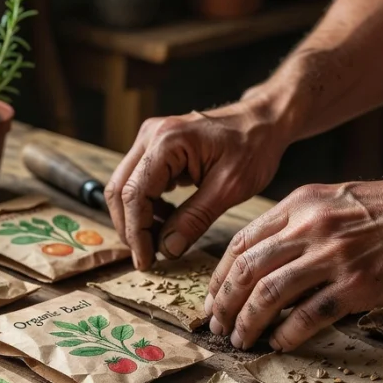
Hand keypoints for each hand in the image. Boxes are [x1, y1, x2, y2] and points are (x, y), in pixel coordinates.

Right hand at [105, 100, 295, 269]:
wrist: (263, 122)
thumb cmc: (253, 147)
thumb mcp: (230, 188)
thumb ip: (195, 218)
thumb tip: (167, 249)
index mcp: (167, 142)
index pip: (134, 194)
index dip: (136, 232)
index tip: (146, 261)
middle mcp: (151, 135)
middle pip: (119, 190)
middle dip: (130, 228)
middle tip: (148, 256)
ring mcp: (150, 139)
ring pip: (124, 186)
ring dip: (136, 218)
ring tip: (160, 241)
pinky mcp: (155, 147)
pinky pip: (137, 180)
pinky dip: (146, 205)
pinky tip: (167, 220)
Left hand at [205, 175, 382, 350]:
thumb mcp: (335, 199)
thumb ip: (298, 223)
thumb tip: (265, 260)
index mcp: (300, 204)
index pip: (241, 242)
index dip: (219, 275)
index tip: (212, 297)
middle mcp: (310, 227)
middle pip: (247, 270)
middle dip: (224, 303)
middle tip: (217, 325)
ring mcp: (333, 257)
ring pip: (269, 295)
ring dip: (248, 322)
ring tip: (240, 339)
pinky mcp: (357, 285)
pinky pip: (309, 316)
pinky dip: (287, 334)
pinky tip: (279, 344)